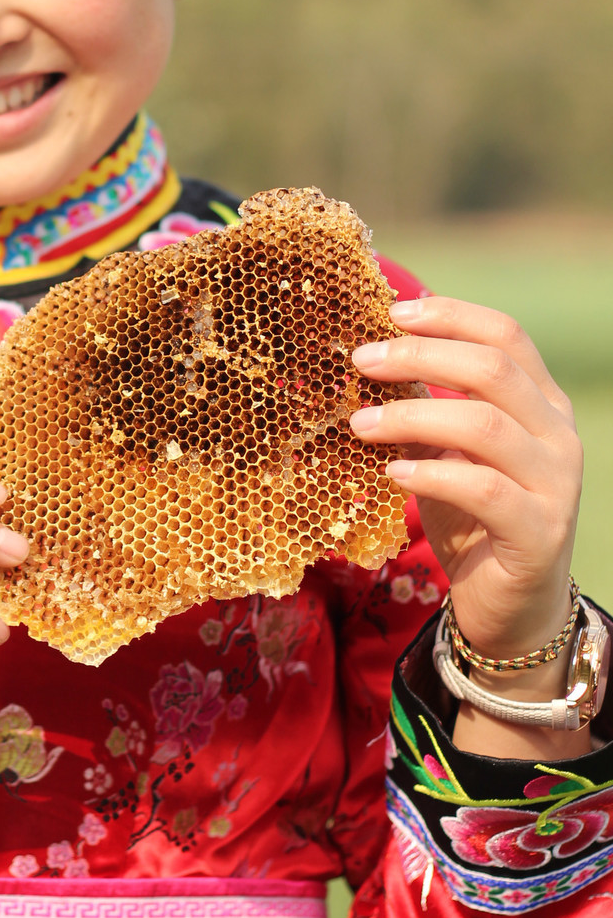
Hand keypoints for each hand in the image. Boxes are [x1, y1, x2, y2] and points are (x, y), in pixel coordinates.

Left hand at [350, 297, 586, 758]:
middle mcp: (558, 435)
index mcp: (541, 403)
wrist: (512, 606)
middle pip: (493, 369)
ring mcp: (556, 484)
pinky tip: (392, 472)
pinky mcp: (539, 532)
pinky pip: (483, 490)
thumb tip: (366, 361)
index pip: (505, 335)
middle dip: (420, 355)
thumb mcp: (446, 453)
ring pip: (485, 426)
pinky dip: (431, 474)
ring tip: (360, 423)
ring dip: (413, 415)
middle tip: (361, 360)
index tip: (392, 311)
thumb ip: (424, 408)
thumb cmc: (473, 518)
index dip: (450, 315)